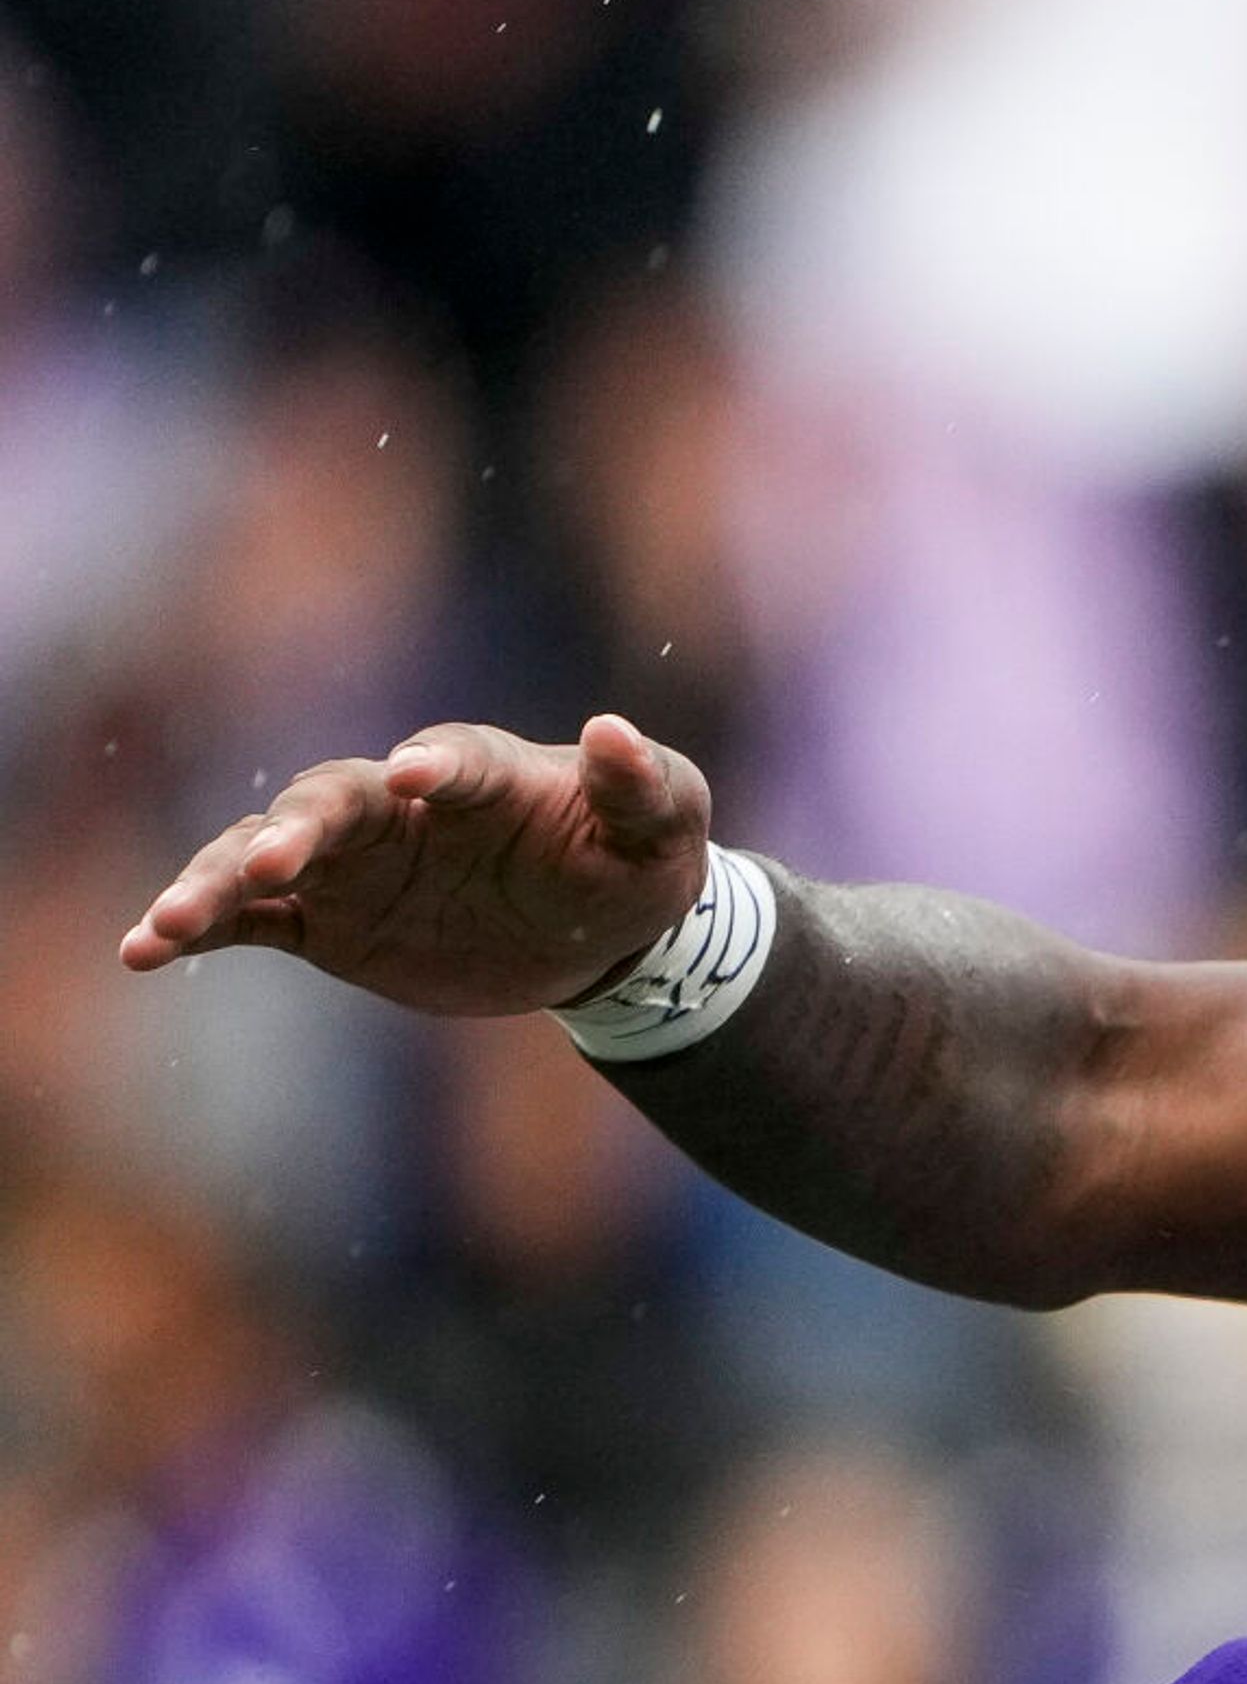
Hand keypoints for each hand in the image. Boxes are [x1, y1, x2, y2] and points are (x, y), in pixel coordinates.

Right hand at [120, 714, 710, 1013]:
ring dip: (218, 881)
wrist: (598, 933)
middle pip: (332, 800)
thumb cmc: (634, 859)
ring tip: (169, 922)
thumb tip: (614, 732)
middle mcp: (401, 807)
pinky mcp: (327, 921)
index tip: (416, 776)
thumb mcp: (665, 824)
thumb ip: (642, 784)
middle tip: (275, 861)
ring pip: (265, 855)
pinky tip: (144, 950)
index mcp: (483, 773)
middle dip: (300, 827)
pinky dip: (200, 928)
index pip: (451, 760)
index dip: (436, 765)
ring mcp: (354, 863)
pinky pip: (250, 920)